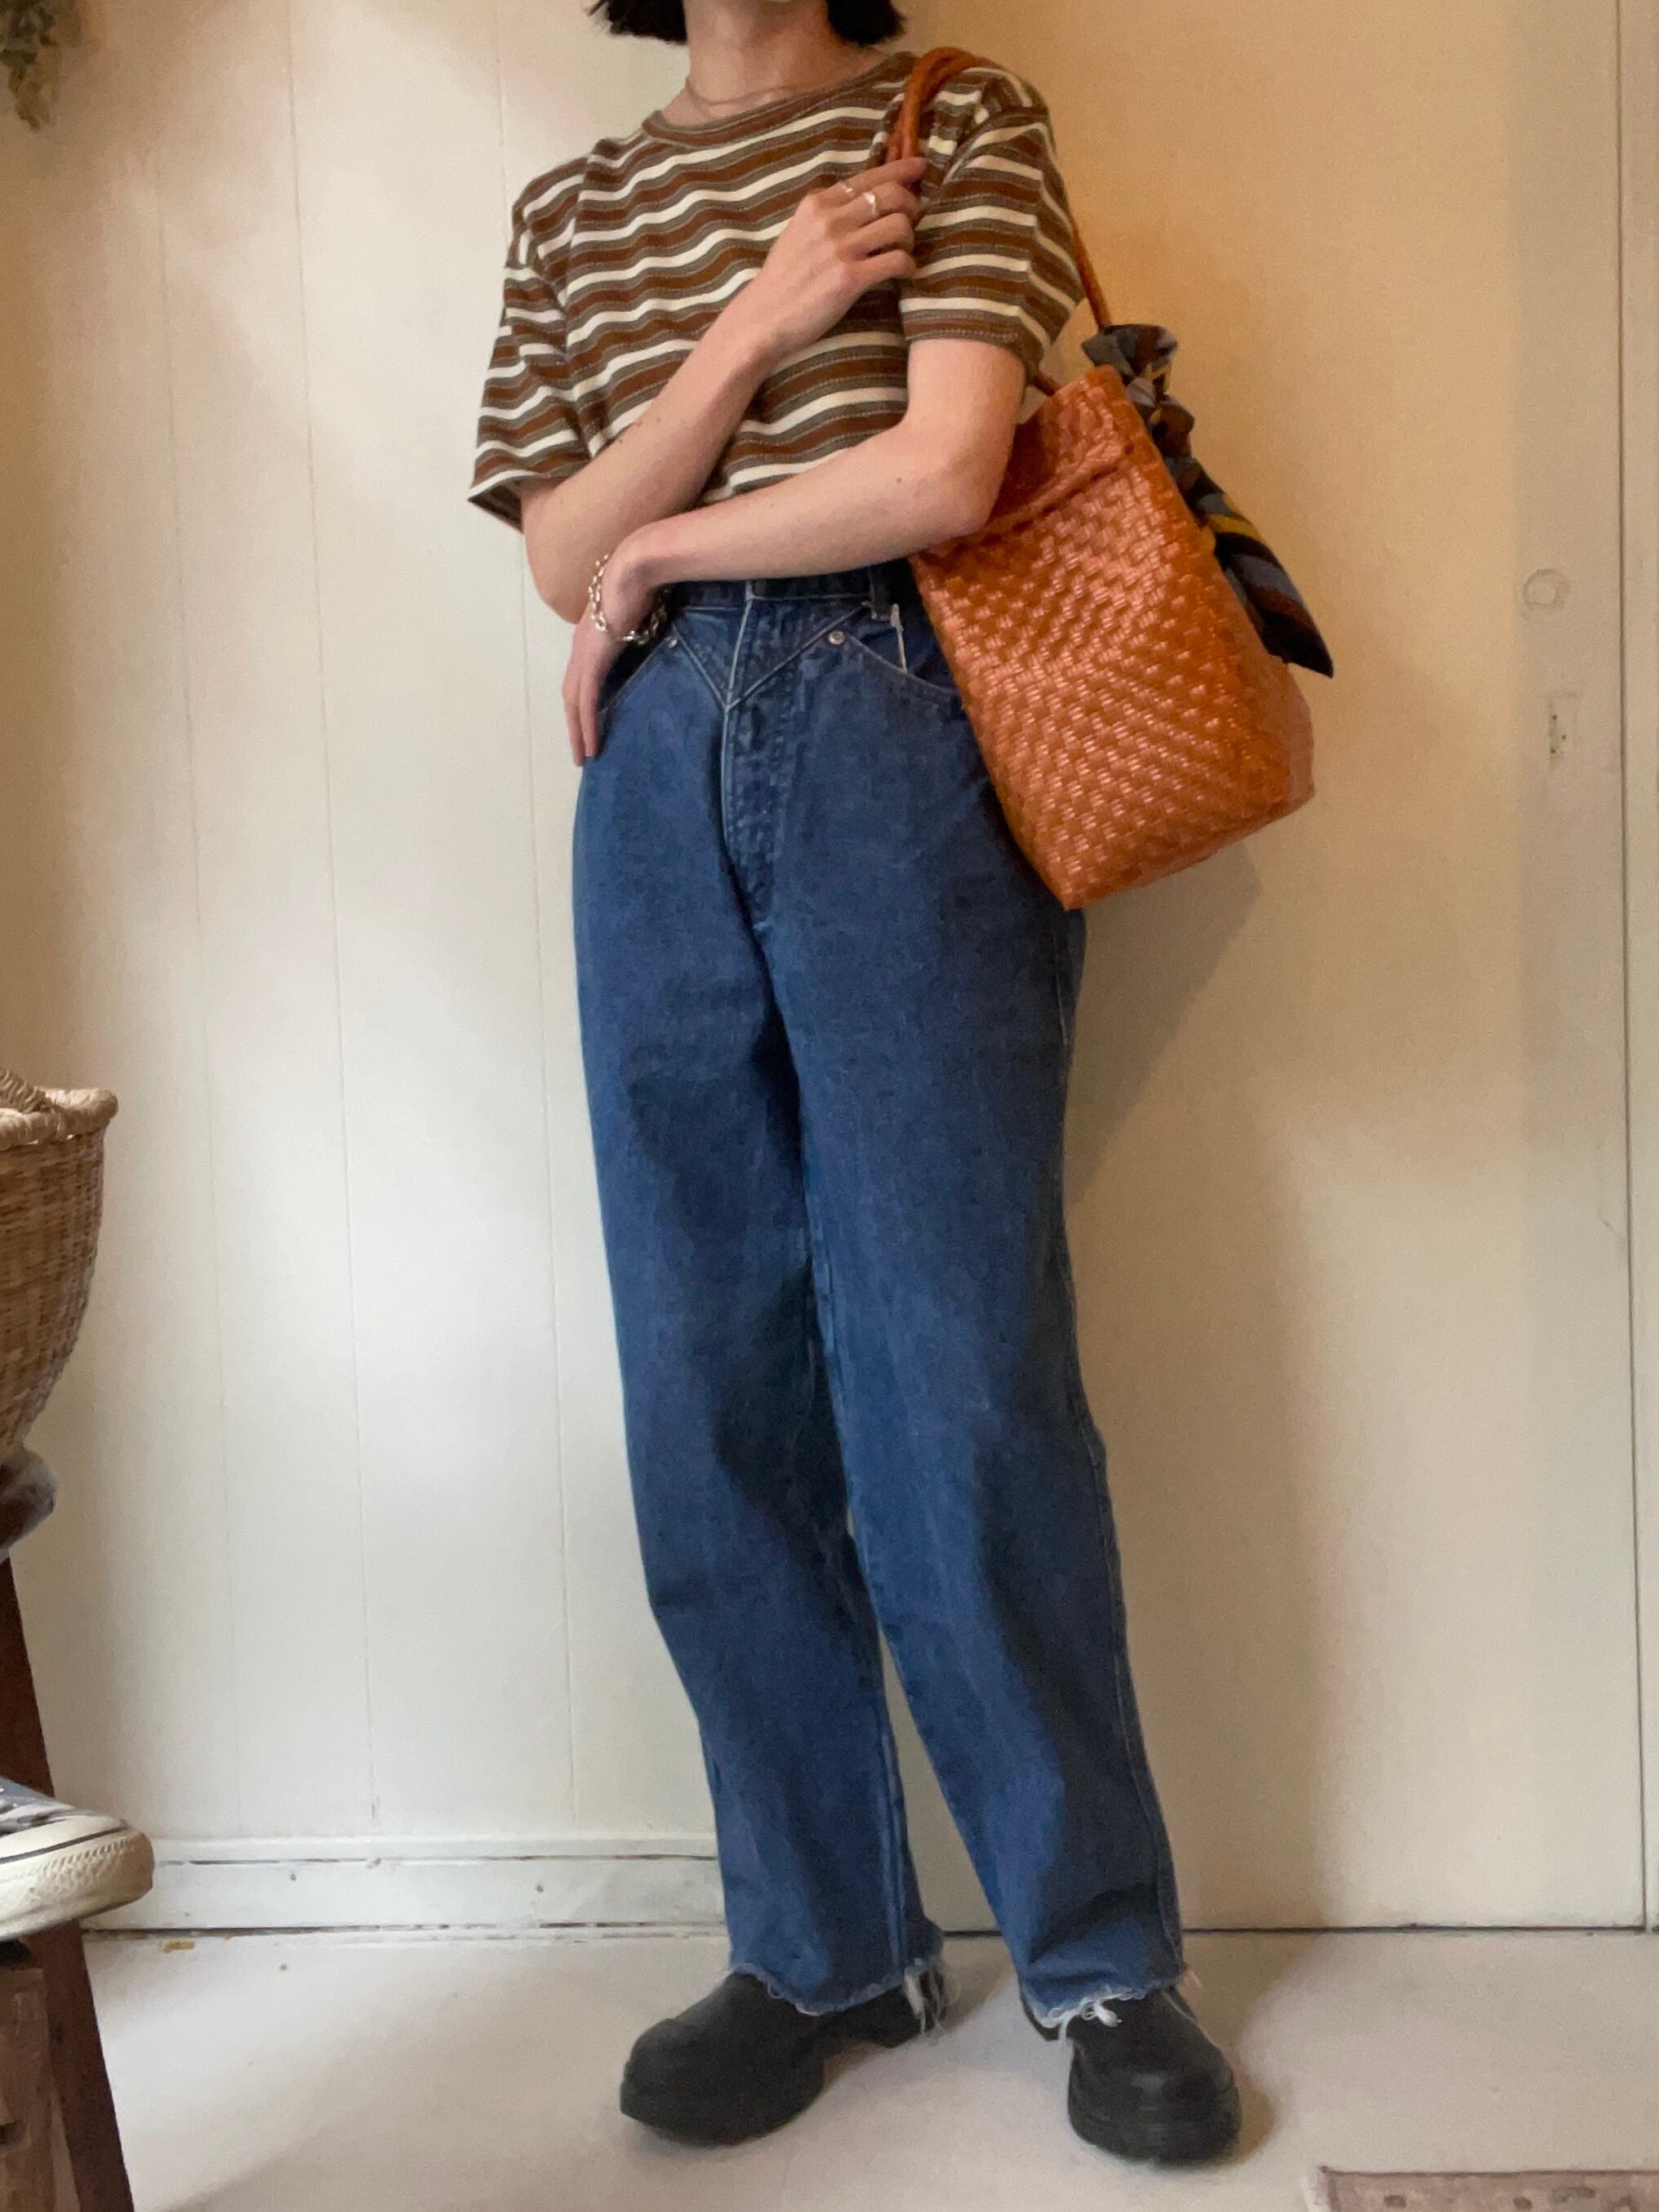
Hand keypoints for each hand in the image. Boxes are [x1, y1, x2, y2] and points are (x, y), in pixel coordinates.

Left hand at [562, 543, 660, 764]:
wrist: (634, 569)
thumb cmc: (642, 584)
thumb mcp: (640, 615)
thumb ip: (637, 630)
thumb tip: (648, 638)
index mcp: (590, 636)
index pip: (581, 677)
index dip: (582, 701)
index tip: (588, 722)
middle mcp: (580, 647)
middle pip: (571, 694)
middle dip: (573, 724)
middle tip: (580, 750)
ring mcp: (583, 654)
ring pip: (573, 703)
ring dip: (576, 732)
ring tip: (583, 756)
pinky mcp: (592, 661)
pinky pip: (585, 702)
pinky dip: (586, 726)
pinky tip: (591, 746)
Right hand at [723, 155, 926, 368]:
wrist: (763, 317)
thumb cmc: (782, 280)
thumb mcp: (798, 232)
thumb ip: (827, 215)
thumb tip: (862, 203)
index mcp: (817, 203)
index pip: (868, 176)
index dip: (901, 169)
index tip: (920, 166)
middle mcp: (830, 219)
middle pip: (891, 195)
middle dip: (912, 206)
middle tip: (914, 223)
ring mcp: (840, 248)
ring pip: (899, 225)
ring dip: (910, 239)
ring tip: (903, 252)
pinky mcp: (850, 278)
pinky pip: (897, 260)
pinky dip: (908, 266)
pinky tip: (904, 274)